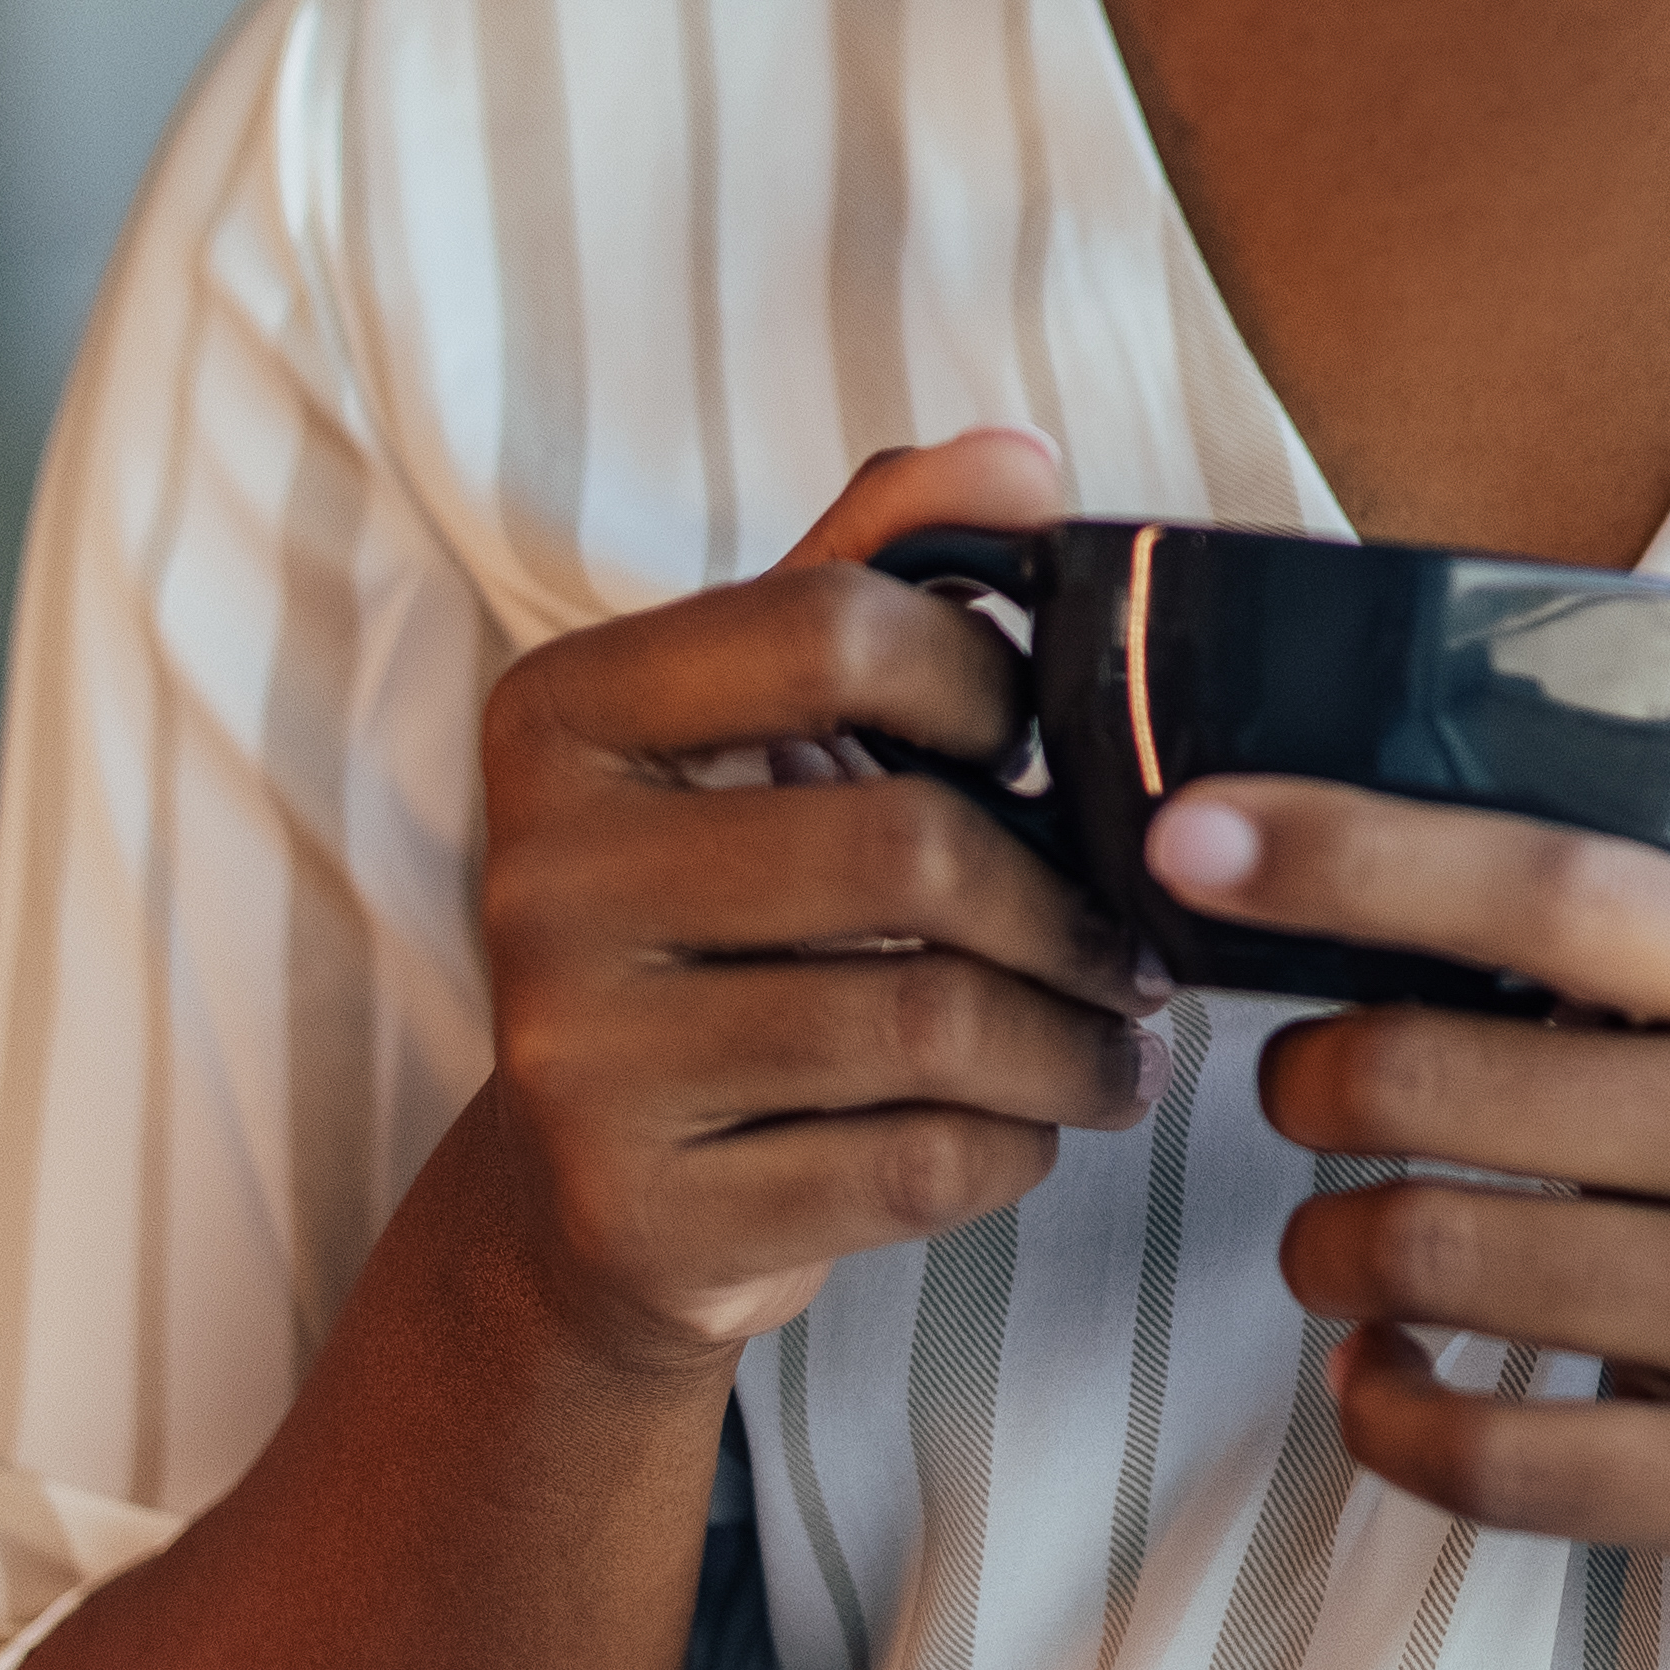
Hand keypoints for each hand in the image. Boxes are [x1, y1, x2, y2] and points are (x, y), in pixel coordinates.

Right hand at [462, 431, 1162, 1377]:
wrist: (586, 1198)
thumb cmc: (714, 921)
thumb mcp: (752, 730)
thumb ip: (868, 567)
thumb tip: (1018, 456)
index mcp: (560, 717)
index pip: (827, 629)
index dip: (986, 678)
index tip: (1041, 740)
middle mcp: (536, 878)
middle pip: (903, 846)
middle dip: (1065, 903)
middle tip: (1132, 940)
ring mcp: (575, 1059)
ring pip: (925, 1021)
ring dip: (1072, 1041)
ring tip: (1116, 1042)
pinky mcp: (639, 1213)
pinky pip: (911, 1166)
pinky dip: (1015, 1146)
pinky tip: (1030, 1125)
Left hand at [1205, 785, 1669, 1669]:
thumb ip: (1620, 998)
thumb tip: (1343, 927)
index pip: (1545, 886)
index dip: (1351, 851)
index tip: (1192, 838)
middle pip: (1432, 1086)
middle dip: (1306, 1094)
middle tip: (1297, 1108)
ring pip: (1435, 1266)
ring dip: (1328, 1261)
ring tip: (1339, 1260)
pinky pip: (1488, 1453)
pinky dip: (1389, 1420)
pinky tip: (1387, 1388)